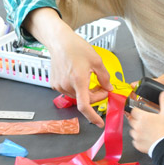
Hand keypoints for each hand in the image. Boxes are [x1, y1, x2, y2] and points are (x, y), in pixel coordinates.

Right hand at [23, 8, 112, 127]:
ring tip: (90, 78)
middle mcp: (67, 85)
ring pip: (77, 96)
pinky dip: (78, 88)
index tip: (99, 122)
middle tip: (103, 87)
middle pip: (84, 100)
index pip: (84, 106)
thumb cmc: (77, 48)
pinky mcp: (55, 84)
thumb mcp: (96, 61)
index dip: (92, 117)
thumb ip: (104, 77)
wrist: (60, 42)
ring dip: (86, 92)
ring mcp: (59, 86)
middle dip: (96, 96)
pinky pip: (69, 91)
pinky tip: (79, 76)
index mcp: (78, 80)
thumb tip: (108, 88)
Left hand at [128, 91, 163, 153]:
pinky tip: (145, 137)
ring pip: (132, 130)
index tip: (139, 111)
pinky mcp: (137, 144)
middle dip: (135, 119)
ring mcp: (136, 136)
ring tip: (144, 129)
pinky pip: (134, 140)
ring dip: (136, 129)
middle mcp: (137, 126)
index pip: (133, 110)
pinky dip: (138, 139)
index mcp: (143, 117)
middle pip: (131, 119)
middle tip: (142, 120)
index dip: (136, 110)